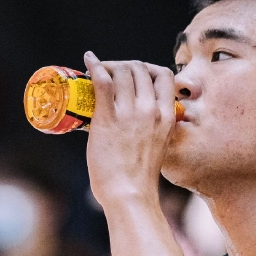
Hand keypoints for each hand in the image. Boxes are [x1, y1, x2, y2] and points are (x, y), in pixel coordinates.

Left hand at [83, 52, 176, 208]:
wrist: (130, 195)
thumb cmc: (141, 178)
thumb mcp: (160, 146)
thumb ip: (155, 129)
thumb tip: (138, 122)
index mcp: (167, 117)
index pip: (165, 75)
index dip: (149, 68)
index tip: (136, 74)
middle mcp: (151, 110)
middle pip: (140, 68)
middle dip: (125, 65)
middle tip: (111, 73)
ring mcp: (130, 113)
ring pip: (122, 71)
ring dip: (109, 66)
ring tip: (98, 70)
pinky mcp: (108, 119)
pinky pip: (102, 82)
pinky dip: (94, 66)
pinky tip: (88, 61)